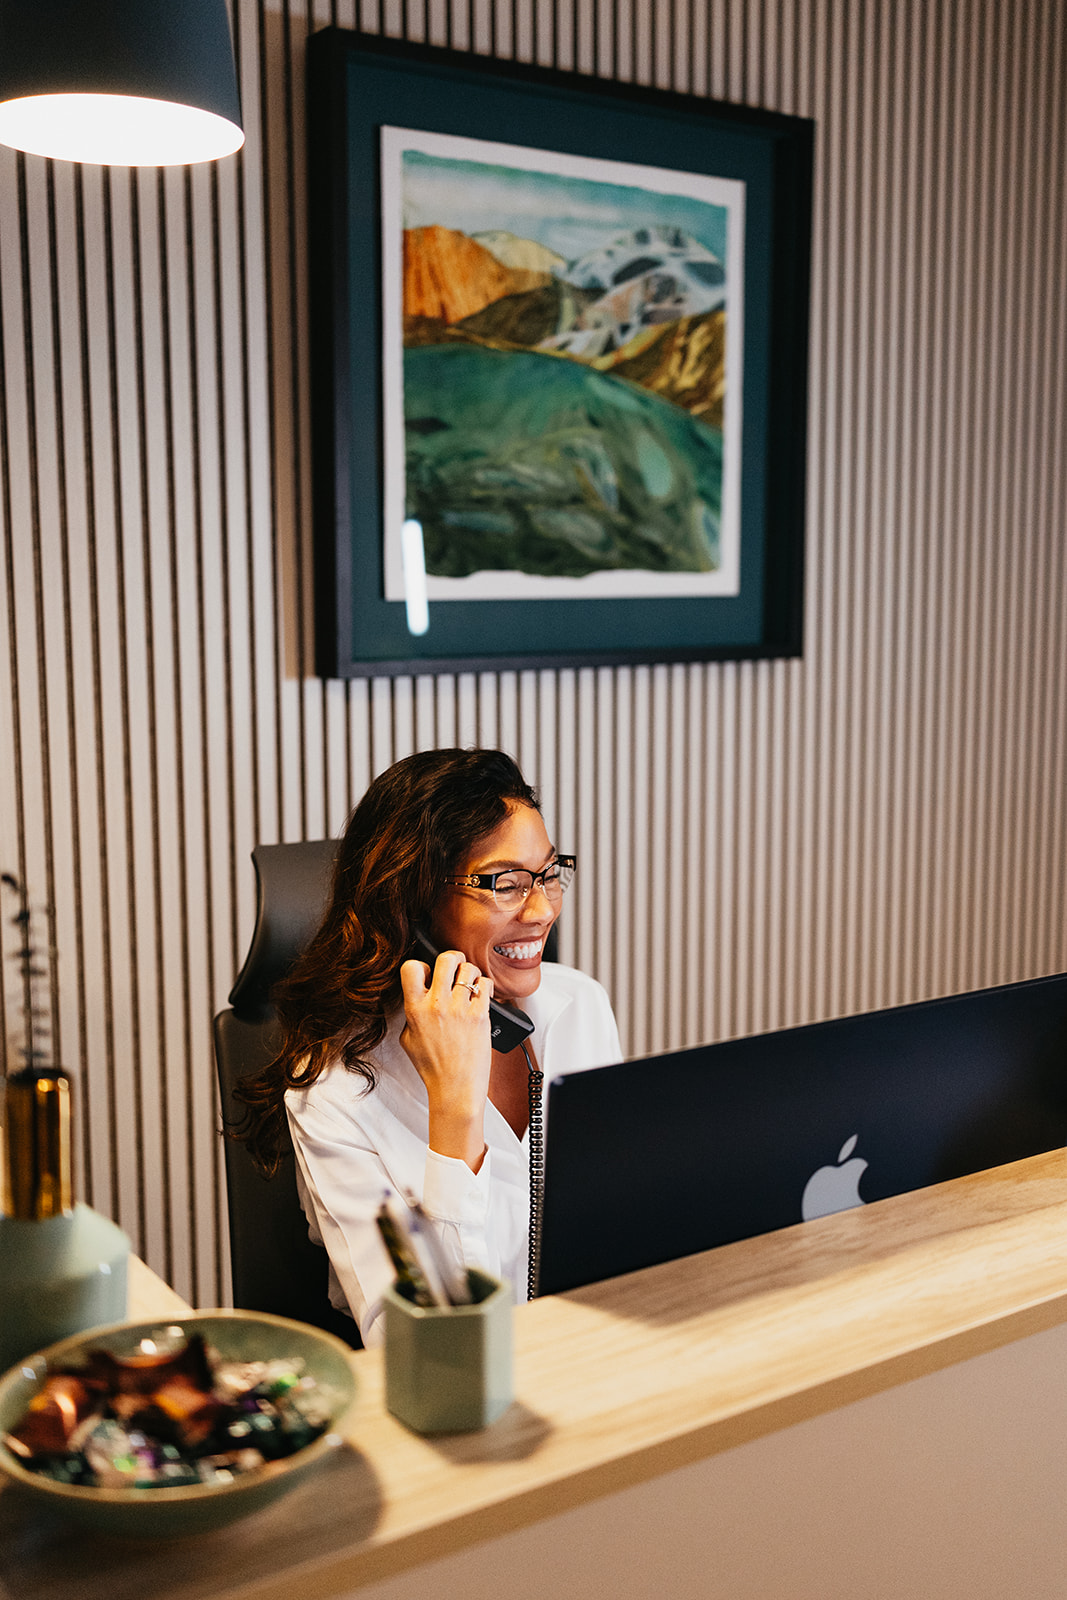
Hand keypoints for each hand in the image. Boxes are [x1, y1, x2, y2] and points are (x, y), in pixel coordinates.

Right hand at [399, 950, 493, 1171]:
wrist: (456, 1089)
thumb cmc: (433, 1068)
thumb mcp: (408, 1040)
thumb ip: (411, 1014)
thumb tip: (418, 996)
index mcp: (415, 1010)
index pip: (410, 968)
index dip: (421, 965)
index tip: (429, 974)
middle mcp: (437, 1005)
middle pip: (446, 959)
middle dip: (452, 958)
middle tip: (455, 967)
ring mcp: (460, 1010)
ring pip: (469, 969)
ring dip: (471, 974)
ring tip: (470, 986)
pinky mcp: (480, 1016)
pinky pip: (486, 985)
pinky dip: (485, 988)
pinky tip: (481, 997)